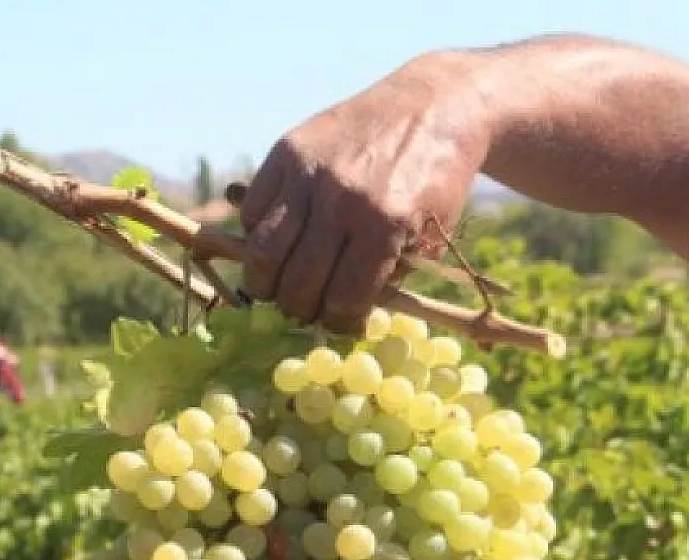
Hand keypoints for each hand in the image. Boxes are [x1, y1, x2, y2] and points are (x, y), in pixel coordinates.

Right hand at [228, 54, 489, 331]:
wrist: (433, 106)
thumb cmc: (435, 180)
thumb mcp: (428, 234)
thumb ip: (387, 277)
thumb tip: (342, 316)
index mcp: (385, 225)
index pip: (343, 299)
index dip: (338, 322)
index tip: (338, 323)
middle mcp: (343, 200)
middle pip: (298, 284)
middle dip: (300, 308)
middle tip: (305, 309)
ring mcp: (310, 175)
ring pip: (263, 254)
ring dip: (265, 283)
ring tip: (276, 286)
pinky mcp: (287, 152)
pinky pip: (254, 212)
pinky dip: (258, 235)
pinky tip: (278, 240)